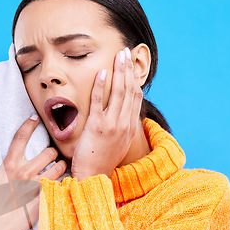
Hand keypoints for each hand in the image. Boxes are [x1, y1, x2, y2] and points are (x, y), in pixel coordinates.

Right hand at [0, 116, 66, 229]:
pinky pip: (60, 186)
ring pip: (59, 168)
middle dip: (51, 153)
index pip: (21, 137)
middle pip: (49, 152)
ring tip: (57, 170)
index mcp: (10, 164)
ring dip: (60, 167)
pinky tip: (59, 185)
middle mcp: (25, 173)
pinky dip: (61, 184)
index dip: (29, 124)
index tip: (35, 118)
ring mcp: (36, 187)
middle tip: (50, 158)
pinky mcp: (44, 200)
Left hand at [71, 48, 143, 180]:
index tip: (131, 66)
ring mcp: (112, 125)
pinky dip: (101, 86)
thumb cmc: (101, 161)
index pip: (136, 98)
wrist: (93, 177)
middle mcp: (124, 124)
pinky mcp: (97, 127)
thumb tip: (120, 117)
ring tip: (118, 56)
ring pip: (119, 93)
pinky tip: (101, 73)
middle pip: (130, 91)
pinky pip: (99, 102)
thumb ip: (120, 128)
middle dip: (128, 70)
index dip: (134, 79)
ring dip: (119, 72)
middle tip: (125, 53)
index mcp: (130, 128)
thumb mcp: (117, 144)